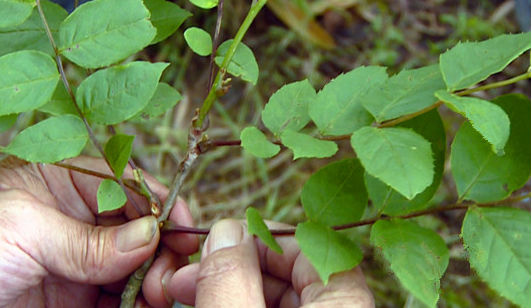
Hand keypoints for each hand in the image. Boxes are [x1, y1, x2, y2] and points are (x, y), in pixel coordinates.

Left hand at [0, 156, 197, 307]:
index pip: (125, 183)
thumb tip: (148, 235)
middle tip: (170, 271)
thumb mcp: (22, 228)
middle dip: (161, 245)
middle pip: (139, 225)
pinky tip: (147, 304)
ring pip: (136, 262)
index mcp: (63, 180)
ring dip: (155, 275)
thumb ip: (86, 238)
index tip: (181, 224)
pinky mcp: (77, 296)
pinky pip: (120, 295)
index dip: (158, 200)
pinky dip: (139, 300)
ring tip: (159, 293)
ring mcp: (79, 259)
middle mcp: (77, 217)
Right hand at [168, 219, 374, 307]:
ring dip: (233, 289)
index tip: (221, 242)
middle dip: (235, 267)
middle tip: (187, 274)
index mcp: (345, 305)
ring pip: (283, 301)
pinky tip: (210, 306)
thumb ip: (231, 282)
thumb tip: (225, 231)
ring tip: (185, 292)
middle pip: (294, 275)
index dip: (262, 238)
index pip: (313, 247)